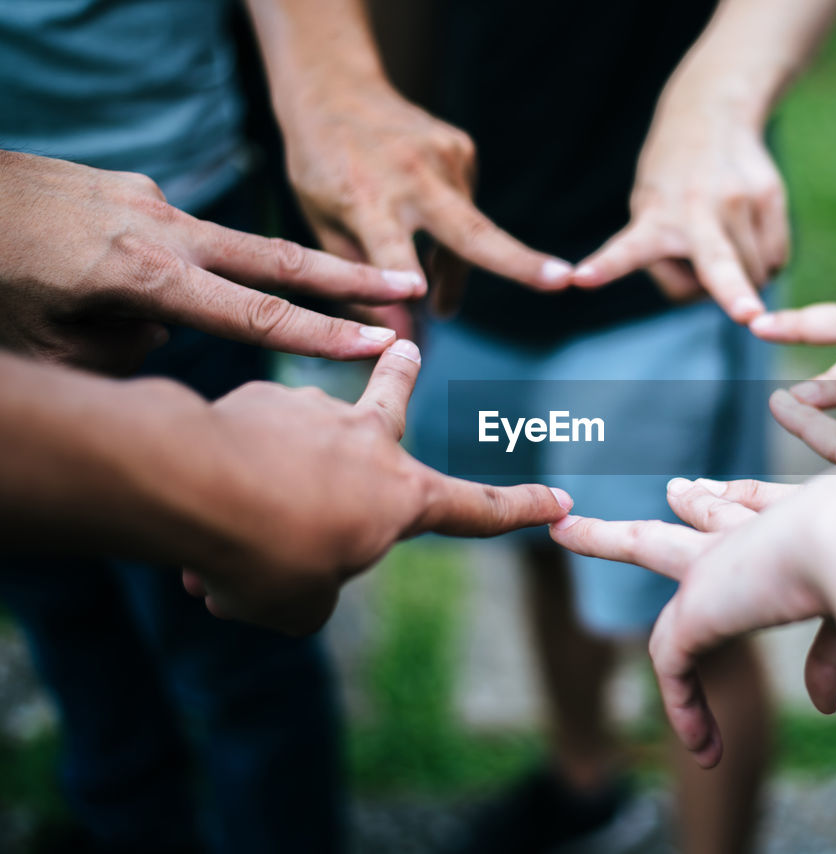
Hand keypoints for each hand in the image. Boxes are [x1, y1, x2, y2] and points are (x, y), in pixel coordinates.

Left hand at [0, 151, 425, 373]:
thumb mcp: (48, 349)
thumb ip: (126, 352)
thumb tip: (165, 330)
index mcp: (144, 276)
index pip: (256, 313)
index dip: (322, 335)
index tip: (379, 344)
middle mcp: (160, 228)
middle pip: (278, 257)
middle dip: (350, 274)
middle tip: (411, 283)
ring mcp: (148, 200)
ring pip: (218, 250)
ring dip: (228, 282)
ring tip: (140, 301)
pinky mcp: (131, 188)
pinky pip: (169, 239)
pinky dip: (164, 269)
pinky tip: (99, 281)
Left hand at [181, 341, 572, 634]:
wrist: (196, 487)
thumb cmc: (266, 554)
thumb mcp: (300, 605)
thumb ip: (312, 590)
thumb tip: (288, 568)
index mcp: (402, 497)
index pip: (480, 510)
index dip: (523, 510)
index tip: (561, 501)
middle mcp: (367, 441)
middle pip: (393, 399)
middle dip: (403, 373)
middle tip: (405, 348)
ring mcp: (312, 411)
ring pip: (298, 440)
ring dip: (275, 470)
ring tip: (235, 514)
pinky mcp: (255, 398)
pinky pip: (245, 445)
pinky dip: (230, 473)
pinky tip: (196, 503)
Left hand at [279, 83, 573, 320]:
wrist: (335, 87)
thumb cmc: (320, 167)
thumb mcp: (321, 225)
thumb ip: (359, 281)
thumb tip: (400, 338)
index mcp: (363, 199)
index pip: (390, 248)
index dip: (404, 276)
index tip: (424, 297)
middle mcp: (411, 177)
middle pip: (471, 232)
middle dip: (518, 261)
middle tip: (562, 281)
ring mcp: (444, 159)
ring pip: (469, 235)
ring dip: (455, 270)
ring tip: (439, 298)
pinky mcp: (464, 150)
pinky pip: (465, 209)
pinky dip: (451, 232)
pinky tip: (425, 223)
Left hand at [549, 470, 835, 766]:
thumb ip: (833, 652)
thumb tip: (818, 703)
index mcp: (795, 523)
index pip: (754, 507)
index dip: (734, 501)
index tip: (705, 489)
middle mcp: (749, 535)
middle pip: (696, 514)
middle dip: (677, 505)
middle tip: (663, 489)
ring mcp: (716, 565)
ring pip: (646, 547)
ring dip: (605, 540)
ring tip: (566, 528)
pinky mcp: (697, 607)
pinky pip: (674, 664)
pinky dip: (688, 708)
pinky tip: (701, 744)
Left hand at [573, 109, 785, 322]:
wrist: (713, 112)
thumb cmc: (671, 183)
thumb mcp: (647, 209)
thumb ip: (669, 259)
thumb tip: (723, 293)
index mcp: (654, 218)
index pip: (627, 249)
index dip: (605, 267)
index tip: (581, 279)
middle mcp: (696, 210)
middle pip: (718, 263)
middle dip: (733, 294)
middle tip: (747, 316)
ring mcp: (738, 201)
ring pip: (755, 275)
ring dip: (743, 281)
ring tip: (724, 243)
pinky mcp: (770, 196)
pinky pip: (776, 258)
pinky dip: (764, 262)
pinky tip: (748, 235)